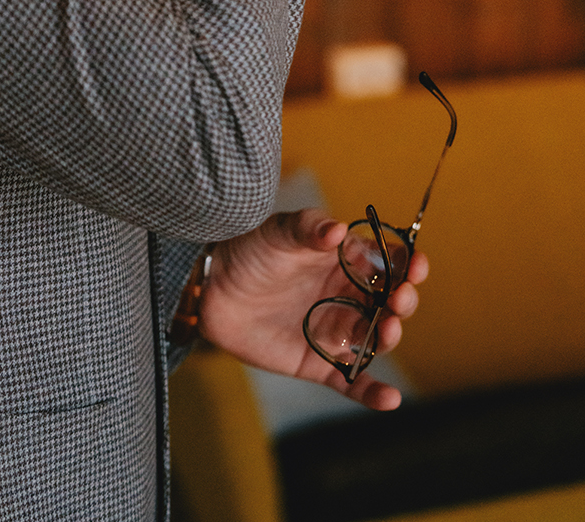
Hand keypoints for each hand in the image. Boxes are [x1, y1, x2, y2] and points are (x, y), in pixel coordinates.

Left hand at [197, 208, 428, 411]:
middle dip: (403, 302)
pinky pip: (352, 382)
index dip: (407, 265)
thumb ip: (309, 228)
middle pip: (390, 302)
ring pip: (376, 338)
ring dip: (390, 337)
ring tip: (387, 330)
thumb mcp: (279, 231)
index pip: (389, 263)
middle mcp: (349, 296)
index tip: (415, 266)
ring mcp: (336, 330)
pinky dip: (371, 393)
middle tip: (400, 300)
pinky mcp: (319, 362)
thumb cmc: (251, 249)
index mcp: (347, 260)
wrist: (213, 288)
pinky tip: (389, 399)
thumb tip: (338, 229)